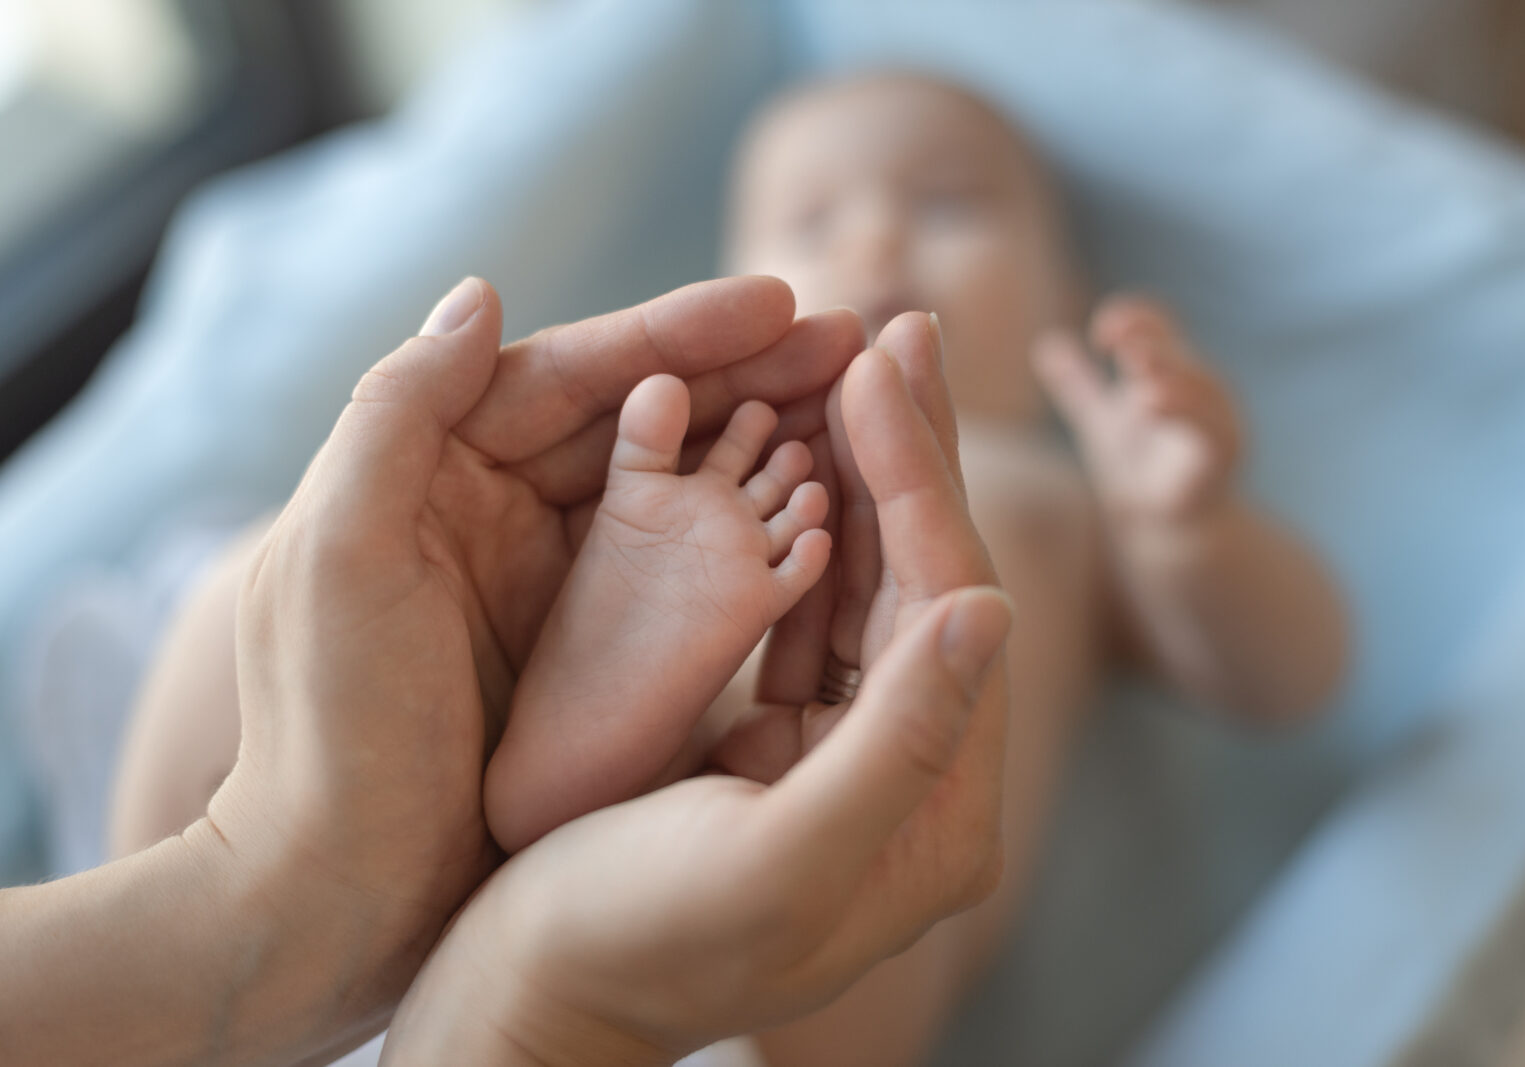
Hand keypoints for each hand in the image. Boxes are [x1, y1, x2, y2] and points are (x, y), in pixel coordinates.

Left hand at [203, 275, 862, 1050]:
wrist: (336, 896)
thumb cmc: (326, 732)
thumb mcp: (337, 556)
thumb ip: (397, 413)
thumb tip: (483, 290)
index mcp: (441, 471)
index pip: (573, 376)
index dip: (678, 332)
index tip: (779, 301)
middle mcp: (505, 511)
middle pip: (643, 416)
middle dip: (749, 373)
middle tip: (853, 337)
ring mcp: (558, 581)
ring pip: (679, 484)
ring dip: (767, 439)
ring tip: (862, 405)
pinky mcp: (596, 652)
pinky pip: (691, 569)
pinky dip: (758, 532)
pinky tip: (830, 511)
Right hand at [379, 312, 1012, 1066]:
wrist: (532, 998)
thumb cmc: (634, 944)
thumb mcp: (775, 857)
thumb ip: (902, 742)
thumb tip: (996, 607)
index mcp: (935, 819)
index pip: (946, 612)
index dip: (919, 481)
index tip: (887, 364)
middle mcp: (910, 784)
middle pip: (921, 587)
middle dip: (906, 456)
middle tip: (898, 330)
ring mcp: (847, 761)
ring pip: (865, 589)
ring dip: (858, 477)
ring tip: (853, 365)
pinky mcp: (780, 749)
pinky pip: (805, 617)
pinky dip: (799, 532)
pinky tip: (794, 456)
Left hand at [1032, 295, 1241, 523]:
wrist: (1160, 527)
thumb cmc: (1139, 468)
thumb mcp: (1102, 419)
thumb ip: (1078, 383)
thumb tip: (1046, 343)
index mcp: (1176, 372)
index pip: (1159, 326)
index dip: (1133, 319)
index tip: (1099, 332)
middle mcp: (1202, 388)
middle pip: (1179, 351)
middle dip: (1150, 339)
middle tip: (1118, 334)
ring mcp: (1217, 419)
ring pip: (1200, 384)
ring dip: (1168, 370)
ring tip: (1135, 362)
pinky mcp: (1220, 453)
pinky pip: (1208, 426)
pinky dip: (1183, 410)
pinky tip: (1149, 403)